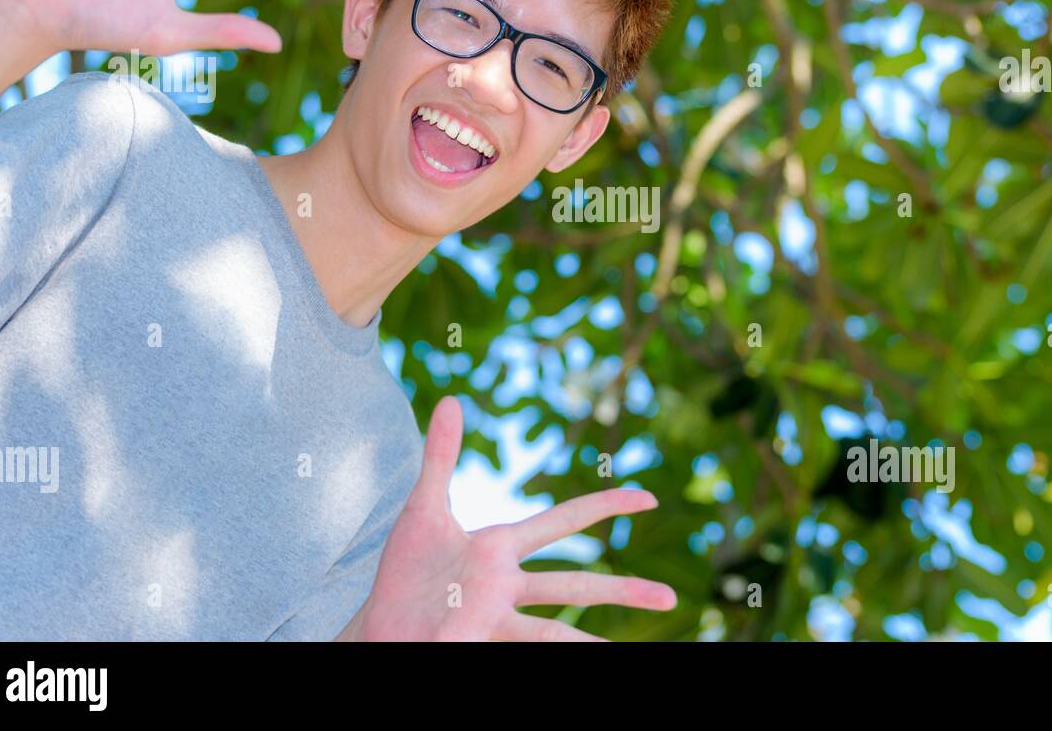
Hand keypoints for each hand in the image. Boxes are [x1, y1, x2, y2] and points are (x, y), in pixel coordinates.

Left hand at [349, 396, 676, 640]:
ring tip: (632, 650)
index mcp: (502, 547)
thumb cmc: (405, 571)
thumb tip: (450, 398)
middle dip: (625, 590)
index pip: (566, 519)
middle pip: (578, 585)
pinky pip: (520, 647)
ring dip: (593, 643)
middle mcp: (508, 584)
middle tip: (672, 596)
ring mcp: (496, 616)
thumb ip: (441, 456)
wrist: (379, 620)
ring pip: (556, 631)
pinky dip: (552, 652)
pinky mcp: (476, 639)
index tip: (648, 497)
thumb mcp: (422, 507)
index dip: (607, 506)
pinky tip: (587, 652)